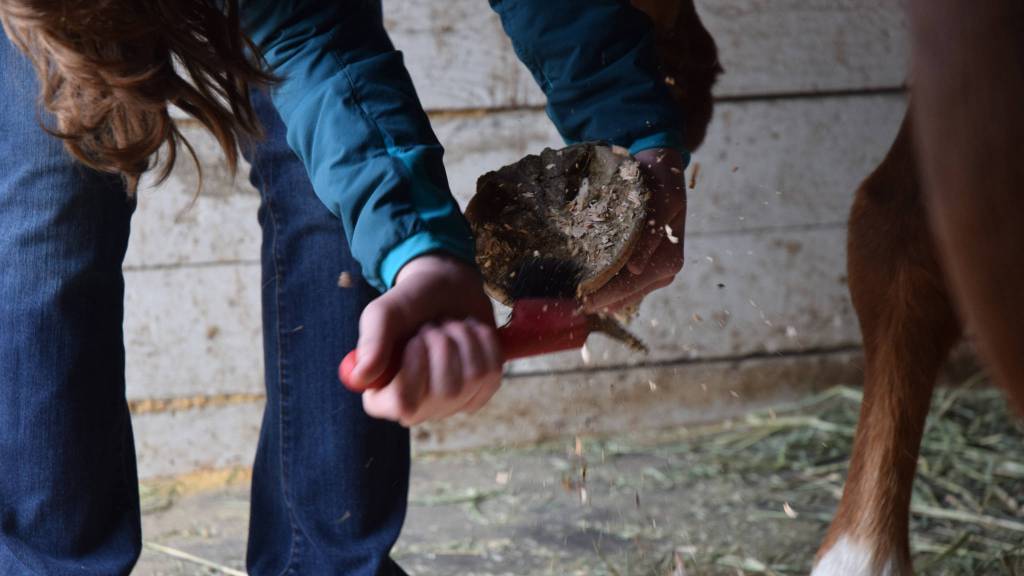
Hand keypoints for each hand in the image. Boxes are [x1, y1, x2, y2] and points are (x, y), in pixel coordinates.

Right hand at [347, 254, 503, 425]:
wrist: (446, 289)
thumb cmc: (409, 304)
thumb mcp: (384, 313)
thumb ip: (372, 341)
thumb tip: (362, 377)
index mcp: (384, 396)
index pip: (403, 405)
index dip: (414, 369)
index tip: (414, 339)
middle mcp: (418, 407)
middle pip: (445, 391)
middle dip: (442, 344)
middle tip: (432, 325)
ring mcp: (452, 403)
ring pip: (471, 379)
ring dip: (463, 339)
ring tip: (449, 326)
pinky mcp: (481, 391)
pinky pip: (492, 371)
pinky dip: (484, 342)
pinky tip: (469, 333)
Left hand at [584, 148, 686, 312]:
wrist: (663, 172)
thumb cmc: (660, 183)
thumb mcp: (661, 202)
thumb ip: (650, 234)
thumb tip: (636, 269)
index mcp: (670, 259)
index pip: (633, 283)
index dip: (608, 293)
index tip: (583, 300)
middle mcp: (664, 272)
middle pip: (627, 293)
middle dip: (599, 299)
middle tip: (570, 305)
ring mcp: (654, 273)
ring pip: (624, 293)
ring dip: (600, 296)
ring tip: (571, 300)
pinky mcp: (643, 268)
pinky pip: (623, 284)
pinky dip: (605, 287)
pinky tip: (584, 289)